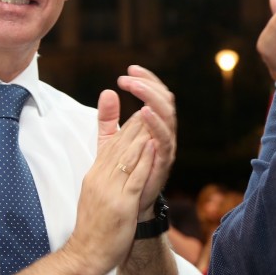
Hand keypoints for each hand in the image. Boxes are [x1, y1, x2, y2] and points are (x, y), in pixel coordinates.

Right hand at [67, 91, 155, 274]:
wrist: (85, 254)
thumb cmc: (94, 224)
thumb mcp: (95, 190)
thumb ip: (104, 172)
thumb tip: (107, 146)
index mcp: (95, 173)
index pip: (112, 143)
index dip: (129, 125)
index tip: (143, 109)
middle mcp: (100, 177)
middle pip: (120, 144)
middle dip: (137, 123)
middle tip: (151, 103)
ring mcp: (110, 190)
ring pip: (127, 156)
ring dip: (142, 134)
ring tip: (154, 115)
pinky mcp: (121, 204)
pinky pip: (134, 178)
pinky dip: (144, 160)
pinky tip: (153, 146)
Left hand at [117, 66, 175, 216]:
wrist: (126, 204)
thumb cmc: (122, 172)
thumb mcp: (110, 141)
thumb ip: (108, 118)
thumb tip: (107, 91)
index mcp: (153, 124)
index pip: (156, 94)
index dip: (146, 79)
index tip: (129, 69)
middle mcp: (163, 132)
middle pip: (165, 100)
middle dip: (147, 85)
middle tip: (127, 78)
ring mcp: (165, 146)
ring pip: (168, 115)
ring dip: (152, 99)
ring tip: (136, 88)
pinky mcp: (163, 161)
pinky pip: (165, 139)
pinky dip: (156, 124)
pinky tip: (144, 112)